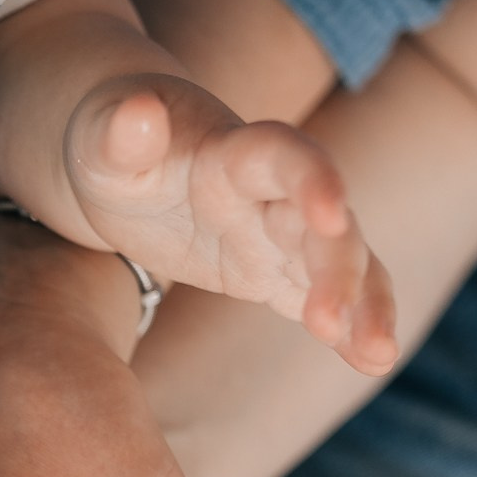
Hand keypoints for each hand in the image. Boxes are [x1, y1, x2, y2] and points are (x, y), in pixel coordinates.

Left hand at [0, 0, 394, 374]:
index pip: (286, 157)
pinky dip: (349, 326)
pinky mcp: (271, 269)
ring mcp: (278, 232)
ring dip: (364, 304)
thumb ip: (117, 132)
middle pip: (325, 223)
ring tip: (378, 356)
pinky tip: (373, 361)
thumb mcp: (98, 136)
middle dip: (339, 268)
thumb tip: (137, 114)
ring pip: (341, 263)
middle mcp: (273, 190)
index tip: (333, 214)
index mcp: (234, 151)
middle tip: (330, 322)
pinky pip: (318, 297)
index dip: (314, 180)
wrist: (125, 153)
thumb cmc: (109, 141)